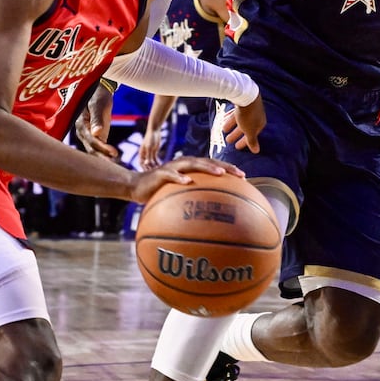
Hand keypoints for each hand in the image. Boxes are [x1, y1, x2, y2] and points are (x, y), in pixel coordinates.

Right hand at [74, 86, 117, 158]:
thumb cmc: (98, 95)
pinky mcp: (95, 136)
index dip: (102, 148)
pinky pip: (98, 148)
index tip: (114, 153)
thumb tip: (96, 133)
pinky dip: (105, 154)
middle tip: (115, 166)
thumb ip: (97, 119)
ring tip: (116, 165)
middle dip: (102, 158)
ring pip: (94, 150)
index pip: (91, 140)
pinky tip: (114, 159)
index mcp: (81, 124)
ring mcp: (88, 135)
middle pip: (91, 148)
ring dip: (104, 158)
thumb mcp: (98, 105)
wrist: (99, 91)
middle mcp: (82, 132)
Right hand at [129, 157, 245, 203]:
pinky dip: (179, 177)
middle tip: (240, 175)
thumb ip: (192, 200)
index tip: (244, 177)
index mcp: (191, 169)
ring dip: (207, 168)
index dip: (229, 169)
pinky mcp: (160, 173)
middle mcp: (184, 164)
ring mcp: (172, 167)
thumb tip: (210, 218)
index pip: (213, 166)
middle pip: (208, 162)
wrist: (135, 187)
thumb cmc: (159, 193)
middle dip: (225, 167)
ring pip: (193, 164)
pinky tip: (188, 182)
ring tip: (219, 174)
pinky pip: (171, 175)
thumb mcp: (177, 197)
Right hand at [139, 126, 164, 170]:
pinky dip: (158, 163)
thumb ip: (148, 156)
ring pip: (151, 162)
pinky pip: (155, 160)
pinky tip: (161, 166)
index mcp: (141, 153)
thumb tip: (147, 164)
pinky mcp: (154, 152)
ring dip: (154, 167)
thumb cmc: (150, 138)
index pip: (141, 163)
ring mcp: (149, 153)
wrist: (154, 131)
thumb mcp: (149, 147)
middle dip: (149, 169)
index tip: (148, 173)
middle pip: (146, 164)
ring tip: (158, 171)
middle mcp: (144, 154)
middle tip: (154, 174)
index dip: (144, 168)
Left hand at [221, 96, 265, 153]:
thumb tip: (257, 151)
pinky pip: (236, 113)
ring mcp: (250, 108)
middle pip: (245, 128)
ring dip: (232, 126)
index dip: (244, 142)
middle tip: (228, 141)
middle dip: (236, 134)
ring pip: (240, 120)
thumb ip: (251, 141)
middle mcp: (256, 116)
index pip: (253, 136)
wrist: (245, 95)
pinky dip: (230, 118)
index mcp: (260, 123)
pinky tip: (223, 120)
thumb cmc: (248, 115)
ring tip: (223, 130)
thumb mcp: (249, 131)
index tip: (237, 147)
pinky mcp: (243, 102)